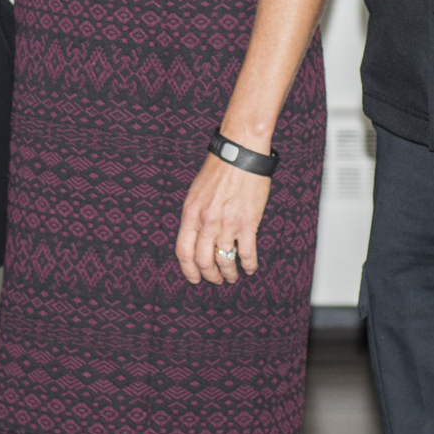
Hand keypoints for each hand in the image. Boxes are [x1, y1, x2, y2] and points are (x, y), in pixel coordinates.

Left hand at [175, 152, 271, 284]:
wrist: (240, 153)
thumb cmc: (218, 169)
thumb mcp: (195, 192)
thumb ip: (194, 216)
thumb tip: (195, 238)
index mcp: (191, 214)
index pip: (184, 252)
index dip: (188, 270)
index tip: (194, 278)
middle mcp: (207, 222)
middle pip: (203, 261)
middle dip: (210, 275)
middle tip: (216, 280)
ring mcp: (227, 224)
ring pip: (225, 261)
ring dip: (229, 273)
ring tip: (232, 276)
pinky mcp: (248, 223)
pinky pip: (247, 253)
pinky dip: (248, 265)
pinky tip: (249, 268)